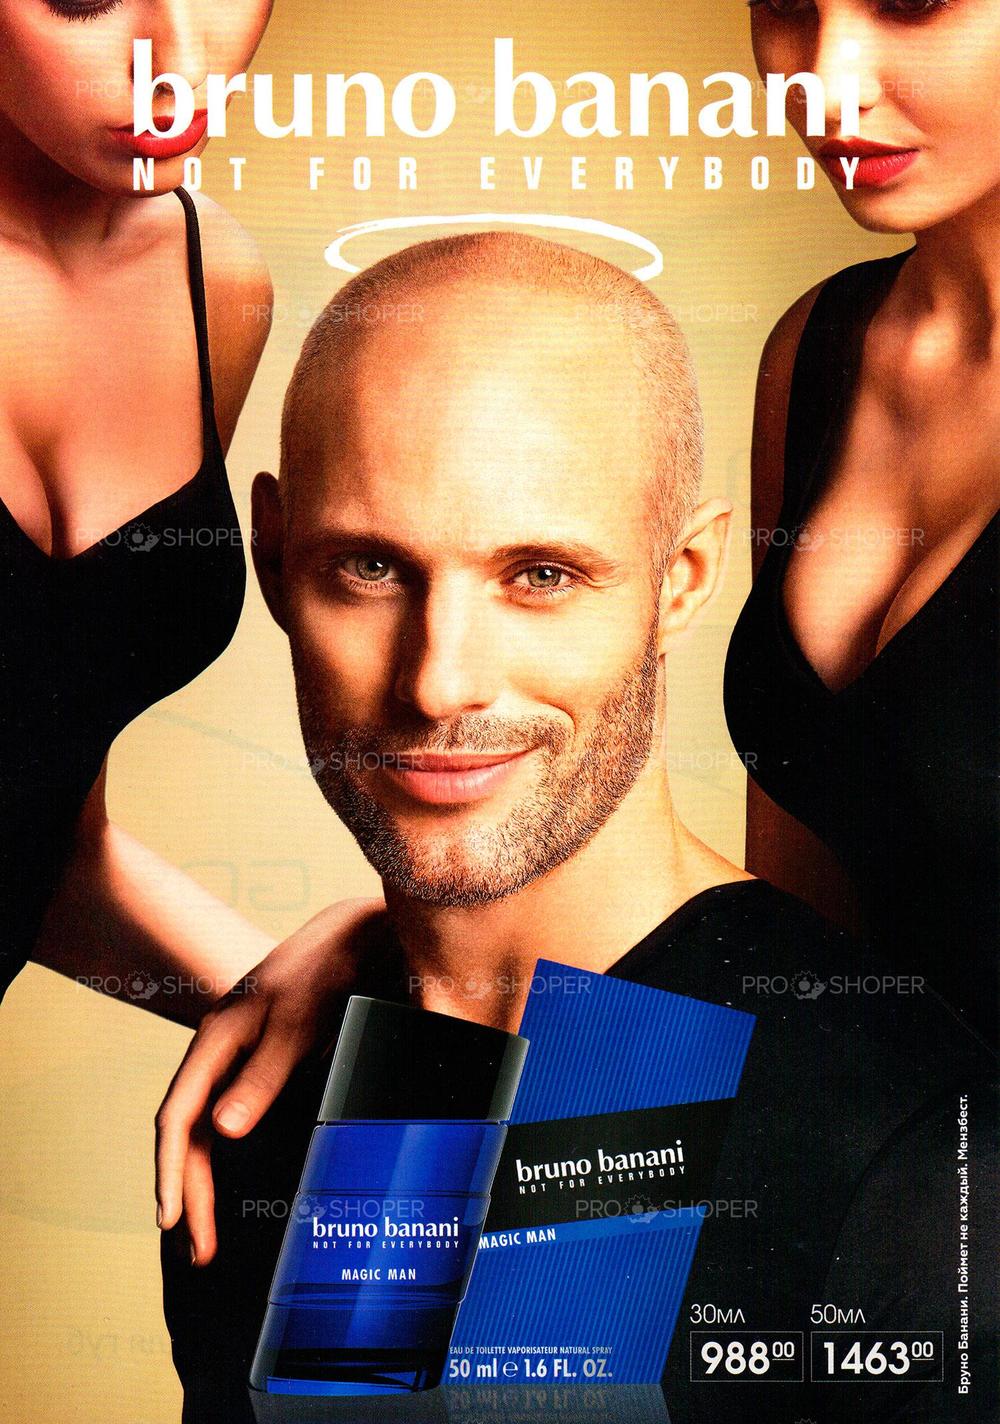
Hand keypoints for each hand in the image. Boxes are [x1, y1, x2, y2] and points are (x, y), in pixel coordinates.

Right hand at [154, 896, 383, 1264]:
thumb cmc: (326, 974)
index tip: (174, 1221)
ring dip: (204, 1179)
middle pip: (188, 1130)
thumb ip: (262, 1077)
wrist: (356, 935)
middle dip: (189, 1191)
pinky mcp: (262, 1058)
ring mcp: (238, 1053)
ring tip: (207, 1232)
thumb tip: (220, 1132)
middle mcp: (219, 1049)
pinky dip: (225, 1155)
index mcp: (215, 1038)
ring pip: (205, 1127)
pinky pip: (229, 1114)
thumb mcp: (297, 1025)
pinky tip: (234, 1180)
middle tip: (200, 1250)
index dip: (171, 1171)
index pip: (177, 1116)